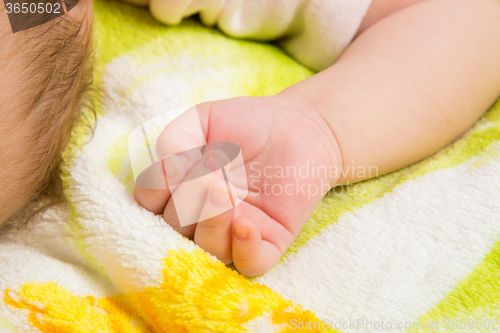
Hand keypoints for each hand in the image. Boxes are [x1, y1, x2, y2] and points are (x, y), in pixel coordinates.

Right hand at [134, 95, 340, 275]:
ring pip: (206, 250)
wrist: (299, 127)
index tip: (178, 161)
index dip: (156, 188)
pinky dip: (243, 248)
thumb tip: (167, 172)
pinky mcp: (268, 241)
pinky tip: (246, 222)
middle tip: (213, 171)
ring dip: (210, 223)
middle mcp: (201, 217)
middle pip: (174, 228)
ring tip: (225, 191)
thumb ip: (174, 140)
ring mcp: (233, 231)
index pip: (148, 205)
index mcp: (180, 190)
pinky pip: (249, 264)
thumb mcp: (202, 120)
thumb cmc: (247, 124)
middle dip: (187, 199)